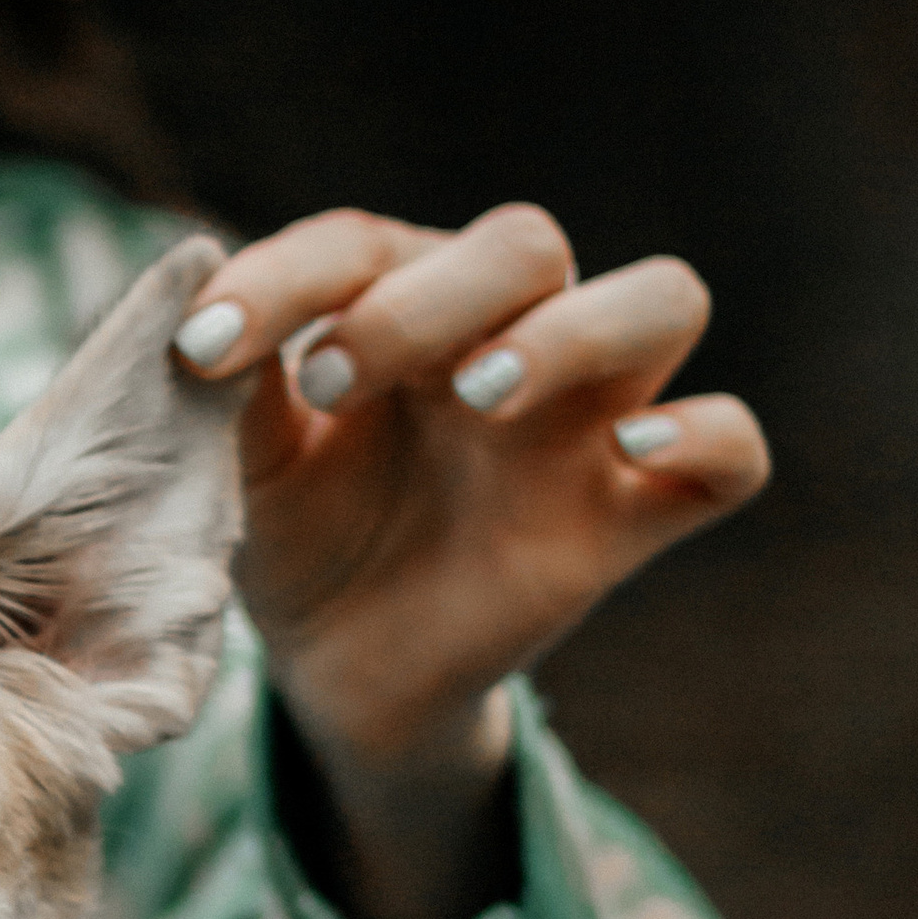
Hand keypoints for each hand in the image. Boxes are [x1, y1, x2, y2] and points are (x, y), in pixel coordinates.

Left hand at [173, 206, 767, 918]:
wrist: (338, 673)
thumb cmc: (298, 537)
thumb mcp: (242, 467)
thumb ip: (229, 389)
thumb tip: (188, 309)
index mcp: (409, 304)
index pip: (365, 245)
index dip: (285, 277)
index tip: (200, 348)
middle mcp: (511, 337)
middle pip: (527, 246)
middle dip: (429, 296)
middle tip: (334, 377)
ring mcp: (584, 423)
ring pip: (662, 301)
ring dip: (575, 330)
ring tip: (480, 395)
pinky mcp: (629, 517)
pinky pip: (729, 454)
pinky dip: (704, 437)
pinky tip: (631, 455)